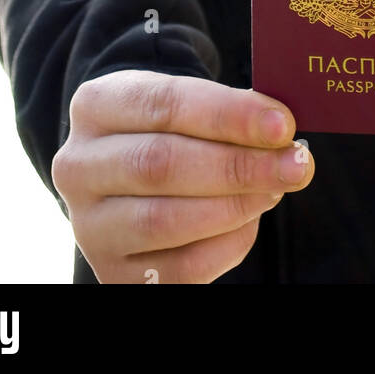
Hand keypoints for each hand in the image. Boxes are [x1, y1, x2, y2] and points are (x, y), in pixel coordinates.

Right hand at [51, 69, 313, 283]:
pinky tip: (251, 220)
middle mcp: (78, 166)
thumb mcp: (186, 101)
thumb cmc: (171, 128)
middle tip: (296, 163)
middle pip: (161, 165)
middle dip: (239, 165)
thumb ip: (227, 111)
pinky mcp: (113, 273)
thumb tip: (281, 132)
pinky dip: (226, 244)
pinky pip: (178, 268)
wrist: (130, 171)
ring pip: (164, 220)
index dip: (228, 116)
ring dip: (235, 205)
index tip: (282, 125)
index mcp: (94, 106)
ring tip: (276, 187)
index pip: (164, 104)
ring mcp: (90, 226)